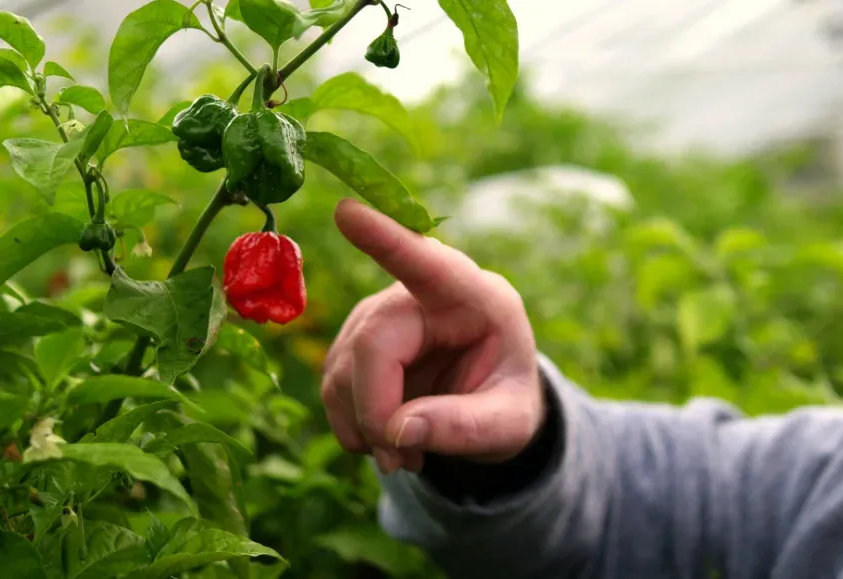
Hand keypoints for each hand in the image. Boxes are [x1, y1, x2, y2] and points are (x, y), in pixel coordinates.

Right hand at [322, 198, 544, 474]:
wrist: (492, 406)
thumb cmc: (508, 401)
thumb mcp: (509, 424)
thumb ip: (464, 427)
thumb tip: (397, 432)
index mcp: (477, 296)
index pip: (428, 261)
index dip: (385, 238)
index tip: (348, 212)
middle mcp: (424, 294)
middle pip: (373, 342)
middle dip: (375, 410)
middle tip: (399, 461)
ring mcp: (383, 314)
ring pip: (343, 368)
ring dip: (364, 425)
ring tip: (406, 458)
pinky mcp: (358, 339)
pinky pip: (334, 384)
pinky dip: (352, 424)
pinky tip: (387, 443)